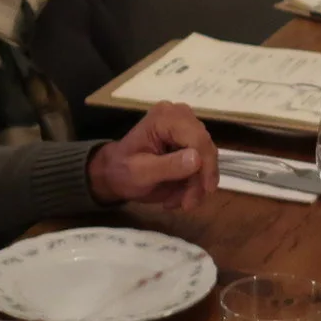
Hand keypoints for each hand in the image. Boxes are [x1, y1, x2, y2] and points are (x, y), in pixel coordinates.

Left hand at [87, 104, 217, 208]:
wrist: (114, 172)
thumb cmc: (121, 171)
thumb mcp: (140, 173)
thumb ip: (168, 166)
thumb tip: (197, 159)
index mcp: (165, 118)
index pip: (198, 138)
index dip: (206, 165)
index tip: (204, 191)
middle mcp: (180, 116)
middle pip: (205, 149)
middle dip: (199, 180)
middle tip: (187, 204)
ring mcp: (186, 126)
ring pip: (207, 158)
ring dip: (195, 184)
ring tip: (176, 202)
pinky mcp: (190, 139)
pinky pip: (202, 163)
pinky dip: (193, 182)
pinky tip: (178, 195)